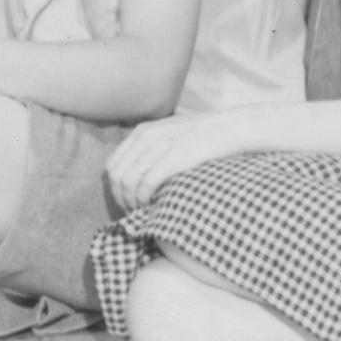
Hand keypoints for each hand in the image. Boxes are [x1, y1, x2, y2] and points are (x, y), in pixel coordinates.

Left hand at [106, 111, 238, 208]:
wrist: (228, 128)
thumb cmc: (201, 137)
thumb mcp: (169, 135)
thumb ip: (151, 148)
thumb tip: (138, 175)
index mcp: (142, 132)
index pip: (112, 165)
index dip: (114, 189)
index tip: (125, 203)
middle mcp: (146, 137)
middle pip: (117, 175)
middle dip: (120, 199)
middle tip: (131, 213)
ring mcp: (159, 146)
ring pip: (128, 181)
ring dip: (130, 202)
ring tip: (141, 213)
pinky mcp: (174, 158)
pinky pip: (146, 183)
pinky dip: (143, 199)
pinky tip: (151, 207)